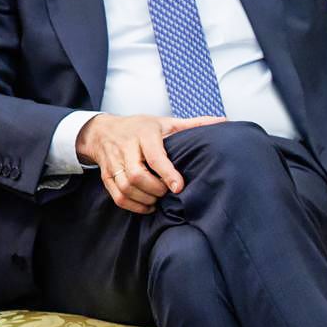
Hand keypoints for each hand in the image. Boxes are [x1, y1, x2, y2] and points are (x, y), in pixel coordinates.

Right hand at [77, 113, 225, 212]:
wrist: (103, 130)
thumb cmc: (140, 127)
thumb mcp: (166, 122)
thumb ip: (194, 124)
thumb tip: (223, 120)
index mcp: (144, 134)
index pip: (154, 156)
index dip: (167, 173)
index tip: (179, 187)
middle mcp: (126, 148)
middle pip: (136, 175)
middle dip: (155, 189)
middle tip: (167, 192)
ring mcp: (113, 163)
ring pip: (126, 187)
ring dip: (145, 199)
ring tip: (158, 200)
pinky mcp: (106, 176)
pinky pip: (117, 196)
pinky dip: (133, 206)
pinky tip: (147, 206)